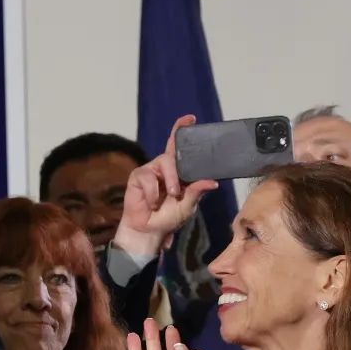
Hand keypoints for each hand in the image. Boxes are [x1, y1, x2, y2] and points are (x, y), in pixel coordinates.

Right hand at [116, 116, 219, 260]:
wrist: (149, 230)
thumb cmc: (169, 217)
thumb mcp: (188, 205)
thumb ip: (197, 191)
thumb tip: (212, 182)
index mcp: (178, 172)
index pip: (179, 148)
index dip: (181, 131)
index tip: (190, 118)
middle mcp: (164, 167)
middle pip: (172, 155)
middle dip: (176, 172)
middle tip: (177, 192)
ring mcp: (150, 170)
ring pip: (163, 163)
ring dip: (168, 181)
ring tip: (168, 196)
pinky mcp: (138, 176)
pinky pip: (147, 178)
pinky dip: (152, 192)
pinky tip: (152, 203)